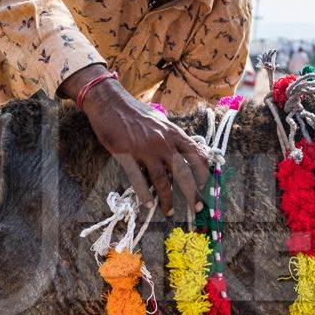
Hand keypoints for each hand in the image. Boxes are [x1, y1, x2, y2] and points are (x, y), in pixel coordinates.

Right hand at [60, 65, 209, 215]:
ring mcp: (145, 149)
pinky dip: (144, 194)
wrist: (110, 102)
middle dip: (192, 193)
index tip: (205, 185)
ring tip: (169, 211)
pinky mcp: (127, 155)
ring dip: (167, 199)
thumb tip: (181, 155)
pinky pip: (138, 180)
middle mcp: (163, 142)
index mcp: (173, 133)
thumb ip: (171, 137)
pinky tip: (148, 203)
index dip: (203, 172)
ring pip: (162, 180)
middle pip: (184, 173)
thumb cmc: (135, 112)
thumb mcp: (160, 121)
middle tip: (197, 207)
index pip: (197, 155)